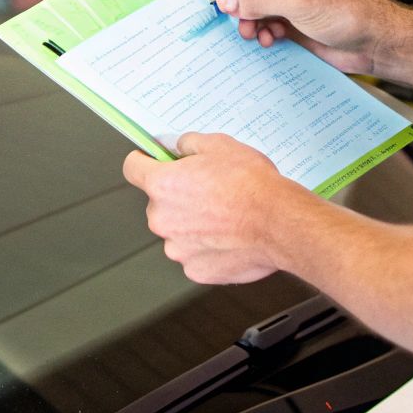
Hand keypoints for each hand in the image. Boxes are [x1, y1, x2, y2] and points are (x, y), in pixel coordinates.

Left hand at [122, 132, 307, 284]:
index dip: (143, 161)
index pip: (132, 168)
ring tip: (224, 216)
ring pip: (176, 230)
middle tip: (208, 190)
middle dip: (177, 196)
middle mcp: (162, 218)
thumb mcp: (219, 145)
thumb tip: (176, 146)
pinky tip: (229, 236)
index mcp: (162, 185)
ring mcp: (177, 247)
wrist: (280, 223)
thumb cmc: (253, 185)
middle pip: (158, 202)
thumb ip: (187, 144)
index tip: (151, 161)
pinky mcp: (195, 269)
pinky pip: (194, 253)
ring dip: (192, 224)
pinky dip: (207, 247)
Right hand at [214, 0, 403, 75]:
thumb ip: (259, 0)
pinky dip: (264, 35)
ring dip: (250, 24)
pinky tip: (271, 42)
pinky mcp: (296, 26)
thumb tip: (225, 0)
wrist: (378, 42)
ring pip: (254, 11)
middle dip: (239, 8)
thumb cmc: (350, 12)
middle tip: (242, 24)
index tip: (226, 5)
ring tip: (256, 36)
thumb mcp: (299, 2)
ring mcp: (291, 5)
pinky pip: (268, 28)